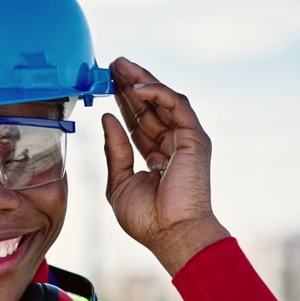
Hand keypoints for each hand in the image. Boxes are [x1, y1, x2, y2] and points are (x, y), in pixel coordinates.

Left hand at [102, 57, 229, 275]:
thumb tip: (107, 119)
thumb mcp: (120, 182)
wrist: (171, 235)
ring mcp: (185, 139)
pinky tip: (135, 88)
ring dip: (141, 81)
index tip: (104, 86)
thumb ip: (115, 150)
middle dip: (130, 85)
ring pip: (163, 100)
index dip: (122, 103)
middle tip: (111, 66)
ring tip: (120, 66)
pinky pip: (177, 106)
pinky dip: (157, 93)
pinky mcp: (195, 137)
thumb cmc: (148, 219)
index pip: (138, 122)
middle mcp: (172, 144)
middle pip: (150, 107)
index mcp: (156, 156)